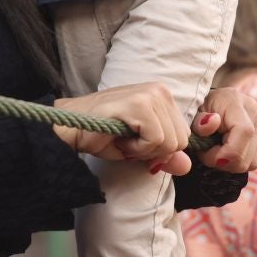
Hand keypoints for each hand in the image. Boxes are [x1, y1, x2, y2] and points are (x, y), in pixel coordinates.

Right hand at [53, 83, 189, 174]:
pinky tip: (120, 138)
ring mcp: (151, 94)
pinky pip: (156, 140)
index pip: (183, 136)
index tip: (136, 143)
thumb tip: (187, 166)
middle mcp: (160, 90)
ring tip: (122, 138)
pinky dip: (137, 149)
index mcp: (163, 96)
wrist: (70, 128)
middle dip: (154, 151)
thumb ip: (164, 156)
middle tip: (128, 141)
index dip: (160, 150)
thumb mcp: (140, 149)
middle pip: (180, 141)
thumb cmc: (102, 135)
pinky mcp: (141, 104)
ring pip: (170, 142)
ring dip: (143, 150)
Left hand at [194, 86, 256, 172]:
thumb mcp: (193, 112)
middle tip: (207, 152)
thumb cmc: (200, 107)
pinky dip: (238, 162)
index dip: (228, 153)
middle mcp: (255, 113)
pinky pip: (253, 163)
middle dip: (223, 161)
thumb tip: (212, 122)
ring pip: (251, 163)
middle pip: (246, 155)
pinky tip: (227, 151)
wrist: (212, 101)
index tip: (209, 156)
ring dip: (230, 163)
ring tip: (216, 150)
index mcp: (235, 102)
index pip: (245, 132)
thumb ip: (199, 120)